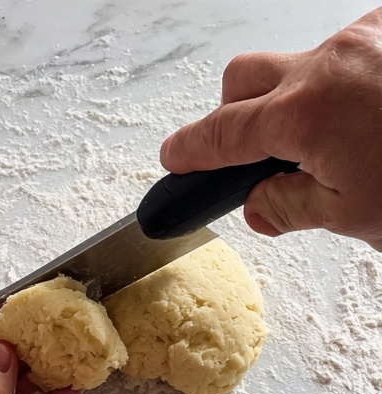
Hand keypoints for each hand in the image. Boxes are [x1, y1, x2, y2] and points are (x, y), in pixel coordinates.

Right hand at [160, 8, 381, 248]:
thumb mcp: (354, 215)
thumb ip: (291, 208)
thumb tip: (259, 205)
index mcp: (303, 116)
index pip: (221, 135)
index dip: (191, 151)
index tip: (174, 160)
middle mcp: (329, 63)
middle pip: (246, 76)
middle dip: (234, 111)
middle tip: (250, 153)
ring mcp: (368, 36)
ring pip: (303, 61)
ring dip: (300, 97)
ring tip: (341, 142)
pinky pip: (355, 49)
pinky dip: (351, 82)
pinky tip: (377, 115)